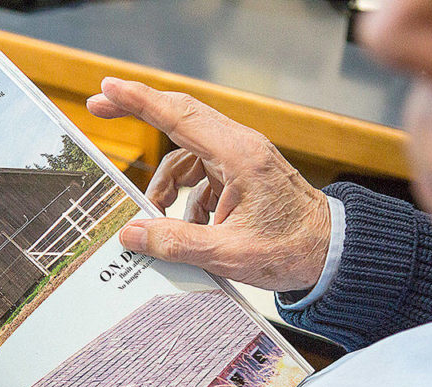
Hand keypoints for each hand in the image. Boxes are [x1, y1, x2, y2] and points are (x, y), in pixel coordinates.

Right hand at [87, 78, 331, 291]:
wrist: (332, 253)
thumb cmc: (292, 249)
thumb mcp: (229, 253)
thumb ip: (176, 243)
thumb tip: (133, 233)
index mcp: (239, 156)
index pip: (179, 116)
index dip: (138, 101)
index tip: (106, 89)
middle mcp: (240, 149)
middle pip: (178, 121)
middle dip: (139, 116)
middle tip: (99, 109)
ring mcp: (242, 161)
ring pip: (186, 157)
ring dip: (167, 186)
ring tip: (158, 219)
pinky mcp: (244, 177)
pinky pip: (202, 176)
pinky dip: (187, 200)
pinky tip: (190, 229)